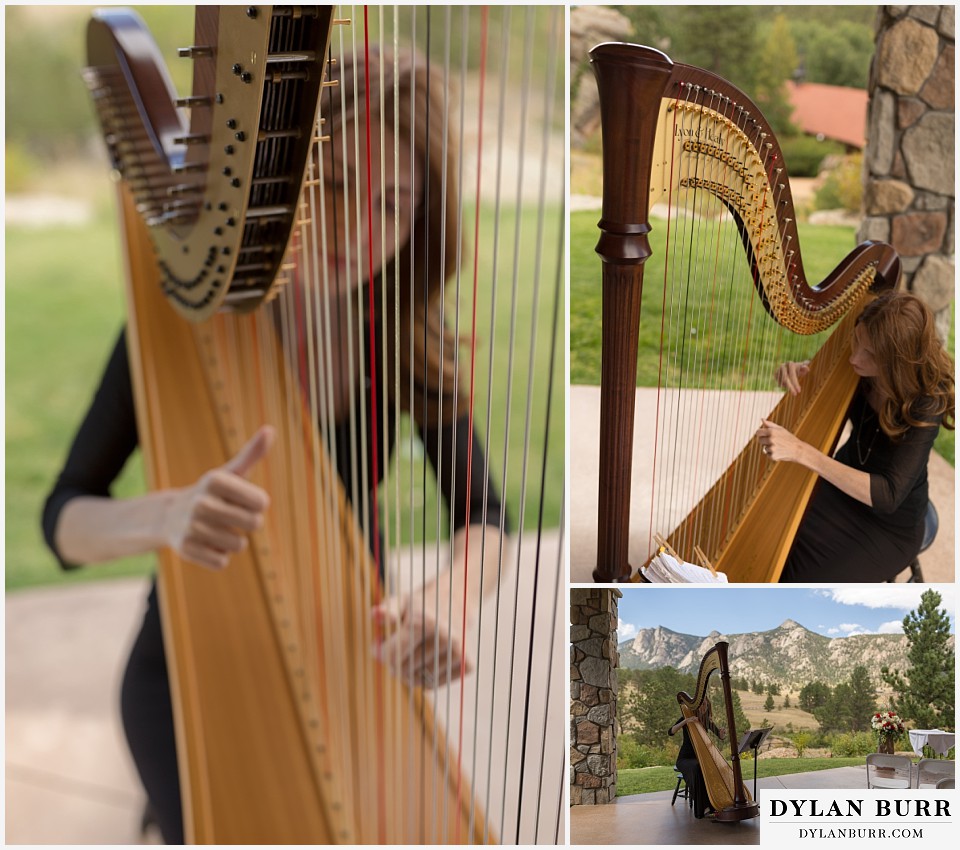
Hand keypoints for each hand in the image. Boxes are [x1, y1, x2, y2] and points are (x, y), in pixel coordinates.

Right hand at [164, 426, 273, 569]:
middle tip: (230, 516)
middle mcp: (201, 502)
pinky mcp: (186, 550)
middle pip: (254, 524)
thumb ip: (252, 453)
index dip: (257, 504)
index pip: (262, 502)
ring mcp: (192, 527)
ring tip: (216, 528)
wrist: (171, 516)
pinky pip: (222, 562)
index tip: (242, 499)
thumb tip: (271, 429)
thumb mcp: (231, 472)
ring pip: (239, 545)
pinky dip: (219, 555)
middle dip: (248, 522)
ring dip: (233, 540)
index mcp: (216, 481)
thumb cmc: (213, 493)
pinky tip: (206, 542)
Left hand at [370, 525, 500, 688]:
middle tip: (393, 652)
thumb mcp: (402, 601)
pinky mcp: (467, 663)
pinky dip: (425, 678)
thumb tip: (375, 615)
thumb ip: (387, 610)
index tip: (378, 644)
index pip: (393, 655)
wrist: (457, 600)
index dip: (380, 652)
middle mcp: (443, 637)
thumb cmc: (422, 603)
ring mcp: (457, 651)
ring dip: (408, 672)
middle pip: (403, 670)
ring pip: (418, 680)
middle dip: (393, 663)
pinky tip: (424, 661)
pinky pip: (434, 685)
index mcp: (425, 621)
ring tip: (408, 655)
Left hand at [756, 419, 807, 463]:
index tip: (763, 434)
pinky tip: (780, 452)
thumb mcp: (781, 429)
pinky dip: (772, 454)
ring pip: (764, 448)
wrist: (798, 450)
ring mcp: (772, 448)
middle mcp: (771, 439)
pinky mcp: (773, 456)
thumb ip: (770, 424)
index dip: (760, 433)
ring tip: (779, 447)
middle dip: (765, 441)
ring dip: (770, 448)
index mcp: (771, 431)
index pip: (758, 432)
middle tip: (775, 441)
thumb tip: (762, 419)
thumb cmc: (789, 438)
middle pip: (760, 440)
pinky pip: (768, 454)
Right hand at [775, 360, 809, 395]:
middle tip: (795, 394)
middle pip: (785, 380)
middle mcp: (783, 366)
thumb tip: (807, 369)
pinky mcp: (775, 375)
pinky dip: (784, 386)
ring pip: (782, 383)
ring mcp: (778, 370)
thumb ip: (805, 367)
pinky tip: (788, 384)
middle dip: (790, 388)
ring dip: (788, 386)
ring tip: (793, 387)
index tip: (799, 391)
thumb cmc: (798, 368)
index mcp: (790, 364)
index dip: (795, 384)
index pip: (792, 375)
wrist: (789, 366)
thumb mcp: (803, 367)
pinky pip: (779, 384)